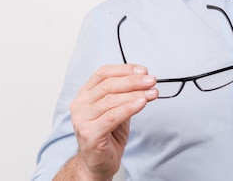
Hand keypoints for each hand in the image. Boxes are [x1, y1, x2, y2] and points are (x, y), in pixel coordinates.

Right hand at [65, 64, 157, 179]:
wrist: (99, 162)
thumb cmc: (108, 134)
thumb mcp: (117, 108)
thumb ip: (125, 94)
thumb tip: (144, 79)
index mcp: (85, 94)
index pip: (103, 73)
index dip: (125, 69)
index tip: (143, 70)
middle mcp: (80, 104)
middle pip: (108, 85)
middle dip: (134, 81)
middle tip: (151, 81)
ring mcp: (81, 120)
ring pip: (111, 100)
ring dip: (136, 94)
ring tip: (152, 93)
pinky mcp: (89, 134)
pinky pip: (112, 117)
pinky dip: (129, 108)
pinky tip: (142, 103)